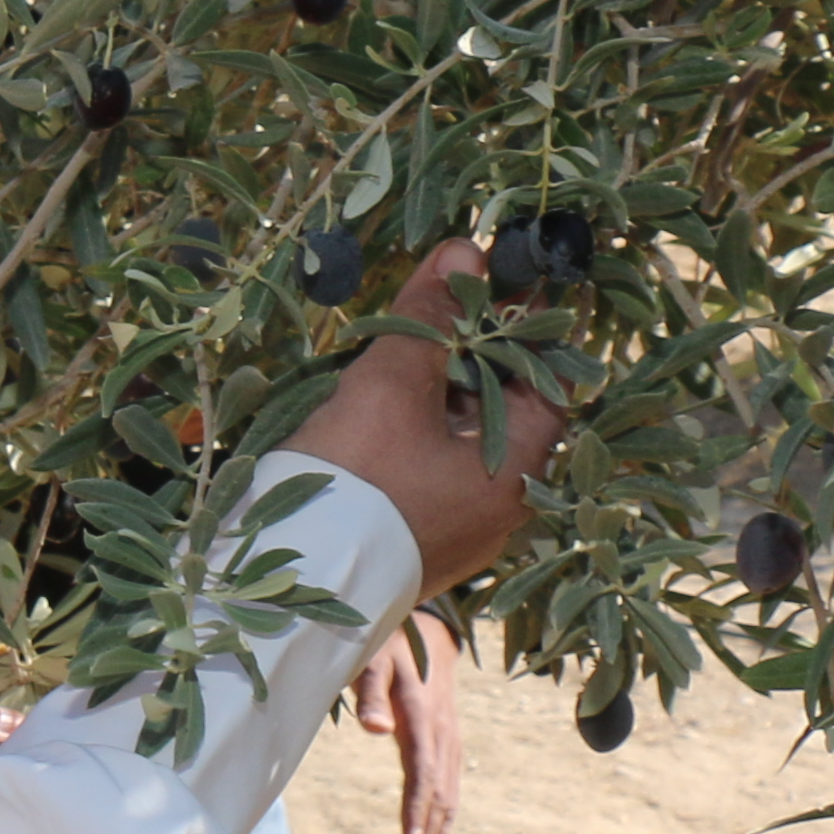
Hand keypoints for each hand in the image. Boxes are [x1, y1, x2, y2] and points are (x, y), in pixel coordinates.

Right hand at [298, 240, 565, 591]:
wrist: (287, 583)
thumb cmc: (356, 480)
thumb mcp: (392, 385)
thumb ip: (430, 317)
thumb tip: (465, 250)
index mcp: (517, 475)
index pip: (545, 384)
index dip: (524, 329)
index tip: (497, 284)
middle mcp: (500, 511)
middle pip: (502, 413)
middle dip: (471, 356)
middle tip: (439, 304)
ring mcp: (457, 533)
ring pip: (460, 443)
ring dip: (436, 395)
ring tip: (399, 349)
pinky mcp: (416, 544)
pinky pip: (430, 474)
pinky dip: (413, 435)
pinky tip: (375, 410)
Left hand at [351, 610, 464, 833]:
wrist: (429, 629)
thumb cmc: (387, 641)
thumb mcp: (372, 657)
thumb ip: (370, 691)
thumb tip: (374, 730)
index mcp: (422, 715)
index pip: (421, 773)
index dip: (416, 811)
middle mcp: (442, 735)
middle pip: (440, 797)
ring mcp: (450, 742)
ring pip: (448, 799)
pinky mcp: (448, 746)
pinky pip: (448, 789)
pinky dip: (441, 821)